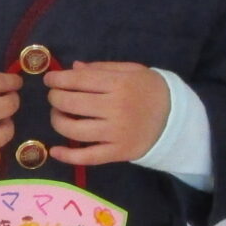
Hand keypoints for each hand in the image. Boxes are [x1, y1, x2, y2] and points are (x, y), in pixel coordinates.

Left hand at [43, 61, 169, 165]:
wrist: (176, 118)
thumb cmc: (150, 90)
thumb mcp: (132, 71)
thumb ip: (102, 68)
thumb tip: (73, 68)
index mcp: (119, 85)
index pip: (79, 81)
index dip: (59, 80)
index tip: (50, 80)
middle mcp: (116, 109)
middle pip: (71, 104)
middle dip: (55, 98)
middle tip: (54, 96)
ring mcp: (116, 133)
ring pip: (74, 130)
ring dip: (57, 121)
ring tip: (58, 115)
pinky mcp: (117, 153)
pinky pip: (87, 157)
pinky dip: (67, 156)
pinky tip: (54, 151)